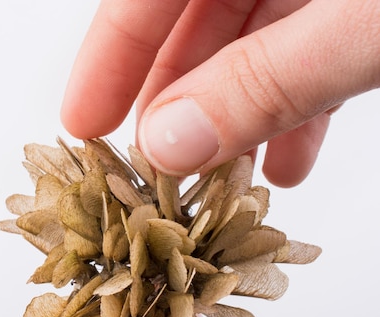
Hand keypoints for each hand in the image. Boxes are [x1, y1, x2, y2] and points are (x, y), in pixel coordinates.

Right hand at [61, 0, 379, 186]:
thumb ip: (267, 80)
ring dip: (234, 119)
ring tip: (221, 182)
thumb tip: (173, 141)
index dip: (107, 60)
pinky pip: (305, 56)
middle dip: (173, 103)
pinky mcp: (355, 11)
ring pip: (250, 48)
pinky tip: (287, 161)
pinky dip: (294, 110)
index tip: (83, 126)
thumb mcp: (362, 28)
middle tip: (152, 168)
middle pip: (191, 25)